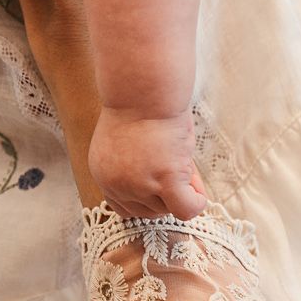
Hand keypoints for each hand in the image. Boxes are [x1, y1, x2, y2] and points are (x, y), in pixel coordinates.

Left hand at [87, 107, 206, 220]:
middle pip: (149, 211)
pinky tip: (196, 187)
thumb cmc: (141, 106)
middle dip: (166, 194)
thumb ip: (147, 171)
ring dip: (182, 190)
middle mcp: (116, 184)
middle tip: (176, 164)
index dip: (149, 198)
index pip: (126, 208)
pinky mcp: (163, 179)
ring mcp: (138, 184)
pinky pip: (185, 209)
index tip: (161, 180)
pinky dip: (195, 203)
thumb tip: (181, 193)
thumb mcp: (134, 144)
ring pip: (168, 209)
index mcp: (104, 175)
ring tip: (182, 159)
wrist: (142, 88)